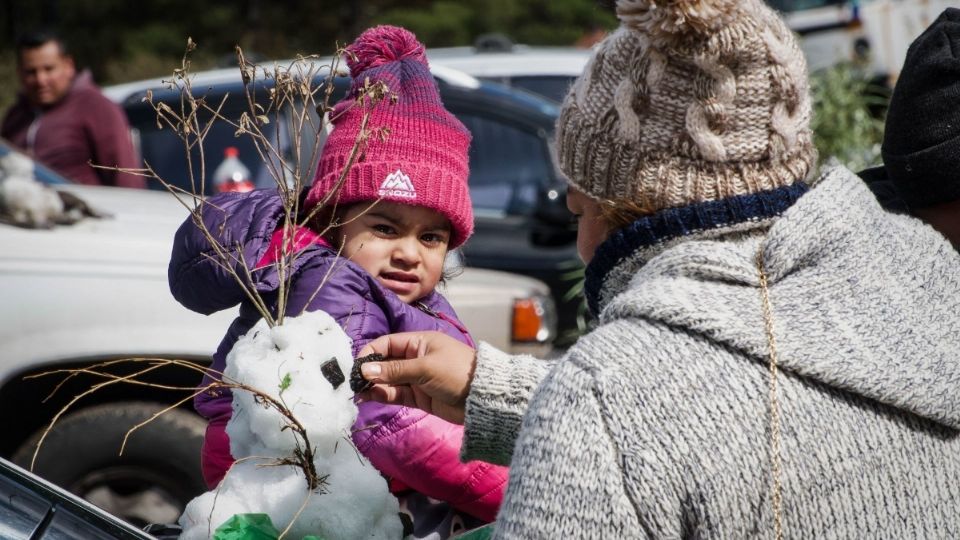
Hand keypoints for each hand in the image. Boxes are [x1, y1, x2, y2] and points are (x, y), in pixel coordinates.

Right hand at [358, 331, 475, 424]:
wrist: (482, 398)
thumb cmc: (456, 372)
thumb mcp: (424, 367)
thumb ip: (394, 370)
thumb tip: (365, 370)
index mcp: (419, 342)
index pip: (387, 343)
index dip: (371, 352)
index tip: (357, 365)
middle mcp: (415, 358)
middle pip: (385, 363)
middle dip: (370, 371)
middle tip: (354, 382)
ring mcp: (416, 378)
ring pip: (388, 380)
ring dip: (373, 385)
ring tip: (358, 392)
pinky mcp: (418, 397)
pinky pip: (395, 394)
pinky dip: (382, 395)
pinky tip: (369, 397)